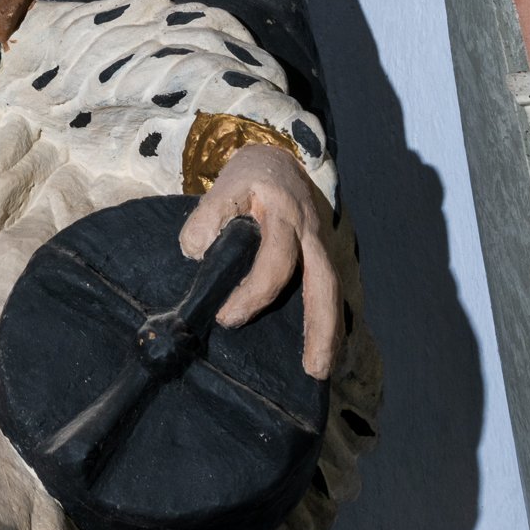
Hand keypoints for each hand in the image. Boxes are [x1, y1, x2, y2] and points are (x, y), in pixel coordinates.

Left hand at [179, 143, 340, 378]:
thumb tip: (197, 253)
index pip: (275, 260)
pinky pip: (330, 292)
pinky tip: (324, 351)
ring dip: (331, 333)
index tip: (227, 317)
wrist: (279, 158)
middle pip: (323, 284)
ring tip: (324, 371)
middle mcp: (310, 232)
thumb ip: (207, 216)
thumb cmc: (249, 177)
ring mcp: (322, 245)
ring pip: (333, 292)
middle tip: (314, 369)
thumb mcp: (223, 186)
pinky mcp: (323, 257)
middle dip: (321, 328)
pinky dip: (329, 322)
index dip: (253, 292)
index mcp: (284, 213)